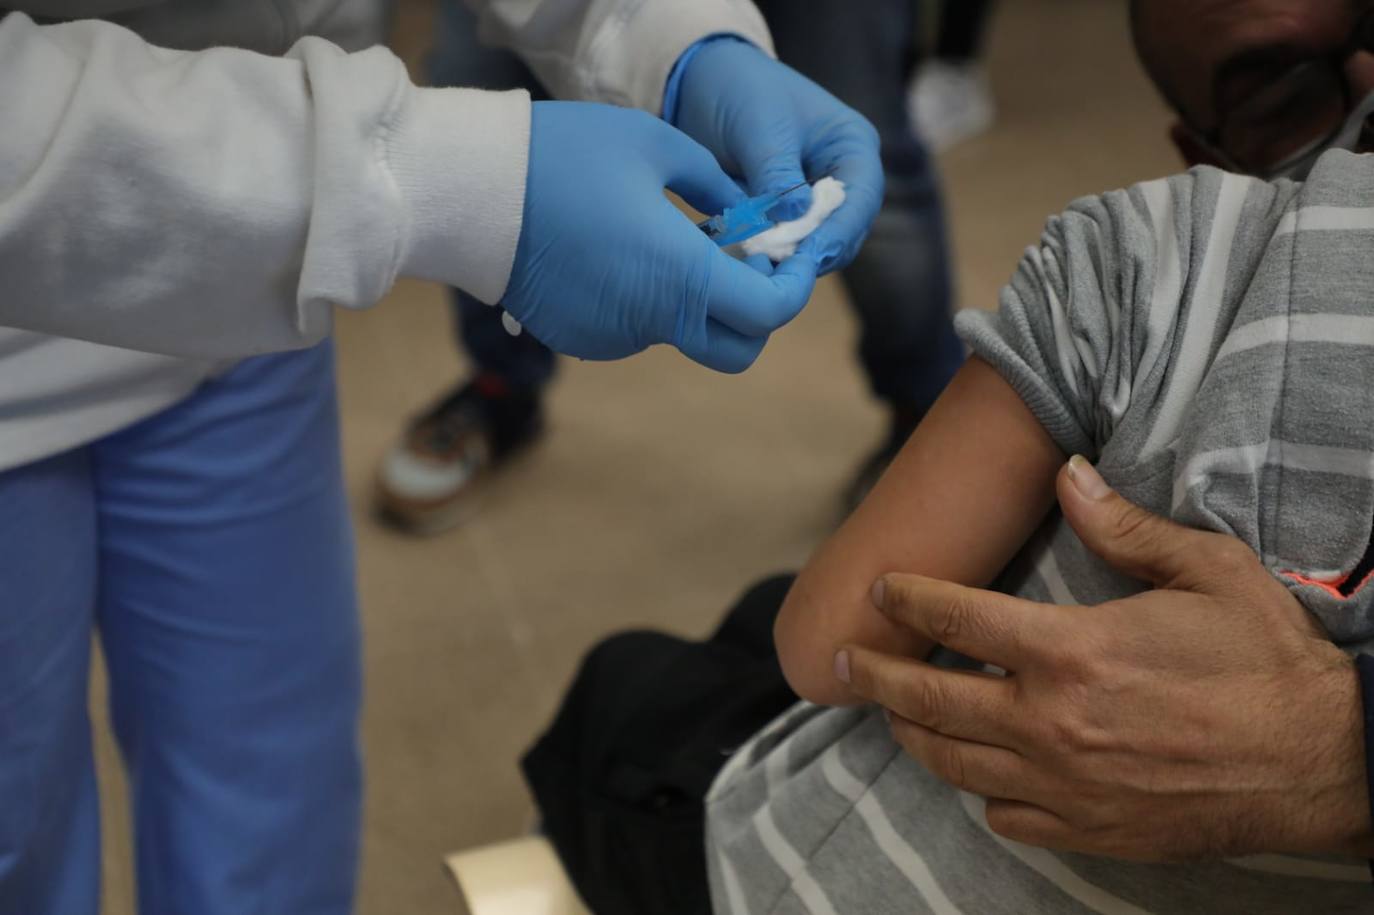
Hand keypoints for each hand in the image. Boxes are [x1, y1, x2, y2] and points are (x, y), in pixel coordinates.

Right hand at [501, 102, 816, 372]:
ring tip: (671, 239)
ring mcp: (615, 338)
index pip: (769, 313)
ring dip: (698, 300)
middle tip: (747, 262)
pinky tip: (624, 253)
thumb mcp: (658, 147)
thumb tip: (747, 216)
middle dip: (756, 313)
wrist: (472, 195)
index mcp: (681, 276)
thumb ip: (717, 187)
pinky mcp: (584, 338)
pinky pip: (638, 328)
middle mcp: (653, 322)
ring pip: (685, 334)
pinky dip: (651, 301)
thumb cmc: (564, 159)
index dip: (794, 289)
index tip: (791, 257)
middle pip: (737, 349)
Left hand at [671, 40, 881, 274]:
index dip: (840, 230)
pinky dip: (773, 256)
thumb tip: (795, 216)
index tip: (811, 255)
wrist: (705, 87)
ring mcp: (817, 200)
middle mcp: (844, 177)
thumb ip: (777, 174)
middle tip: (780, 268)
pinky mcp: (789, 217)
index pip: (862, 196)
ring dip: (793, 259)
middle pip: (846, 230)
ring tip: (761, 264)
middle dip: (816, 251)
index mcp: (852, 145)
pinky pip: (789, 247)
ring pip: (819, 246)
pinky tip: (750, 261)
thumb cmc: (740, 92)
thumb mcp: (759, 128)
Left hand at [840, 457, 1371, 860]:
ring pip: (955, 762)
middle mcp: (1052, 722)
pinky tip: (978, 774)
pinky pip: (1007, 815)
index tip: (880, 589)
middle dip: (876, 673)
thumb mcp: (1206, 570)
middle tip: (843, 659)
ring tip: (889, 714)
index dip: (908, 599)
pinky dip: (982, 792)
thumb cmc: (1266, 659)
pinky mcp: (1090, 829)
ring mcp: (1066, 783)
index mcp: (1072, 651)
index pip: (957, 620)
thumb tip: (1068, 475)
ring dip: (911, 734)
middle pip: (930, 700)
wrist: (1325, 759)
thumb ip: (1124, 527)